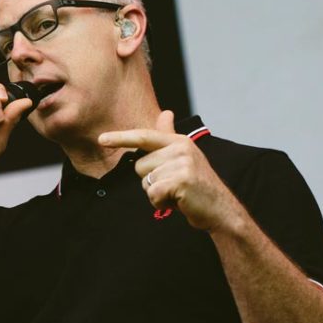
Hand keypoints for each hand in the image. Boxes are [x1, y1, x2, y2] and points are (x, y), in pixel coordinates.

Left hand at [98, 110, 240, 230]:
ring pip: (145, 181)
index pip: (144, 136)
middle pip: (139, 166)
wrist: (220, 209)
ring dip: (156, 193)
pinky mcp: (182, 180)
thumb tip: (166, 113)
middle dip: (150, 181)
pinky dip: (160, 202)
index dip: (121, 138)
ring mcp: (182, 163)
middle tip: (173, 185)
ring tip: (176, 193)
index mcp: (179, 141)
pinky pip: (152, 193)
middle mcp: (181, 148)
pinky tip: (177, 201)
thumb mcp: (183, 157)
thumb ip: (169, 137)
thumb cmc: (196, 185)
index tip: (101, 139)